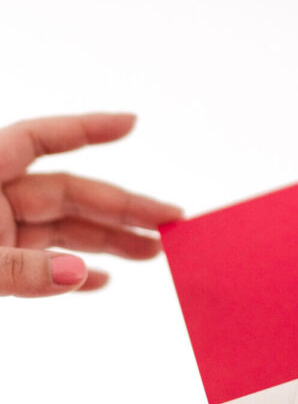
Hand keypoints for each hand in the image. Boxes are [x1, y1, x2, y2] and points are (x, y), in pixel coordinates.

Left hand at [0, 112, 182, 296]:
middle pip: (67, 193)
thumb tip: (77, 273)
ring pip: (63, 230)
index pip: (36, 140)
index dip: (85, 129)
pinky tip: (105, 279)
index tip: (132, 124)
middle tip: (171, 220)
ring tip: (154, 251)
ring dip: (110, 240)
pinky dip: (76, 272)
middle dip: (122, 206)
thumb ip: (19, 269)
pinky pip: (45, 265)